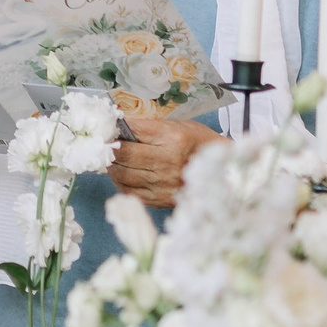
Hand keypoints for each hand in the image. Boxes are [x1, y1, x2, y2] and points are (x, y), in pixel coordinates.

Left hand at [106, 118, 221, 205]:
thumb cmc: (199, 144)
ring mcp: (163, 183)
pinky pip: (130, 191)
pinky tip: (122, 174)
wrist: (224, 173)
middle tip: (103, 143)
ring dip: (111, 166)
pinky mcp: (160, 199)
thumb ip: (150, 128)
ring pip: (123, 174)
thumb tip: (118, 127)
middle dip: (109, 148)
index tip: (106, 126)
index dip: (115, 128)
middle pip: (124, 154)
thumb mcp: (180, 127)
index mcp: (174, 138)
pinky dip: (120, 182)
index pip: (134, 131)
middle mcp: (168, 162)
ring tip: (111, 159)